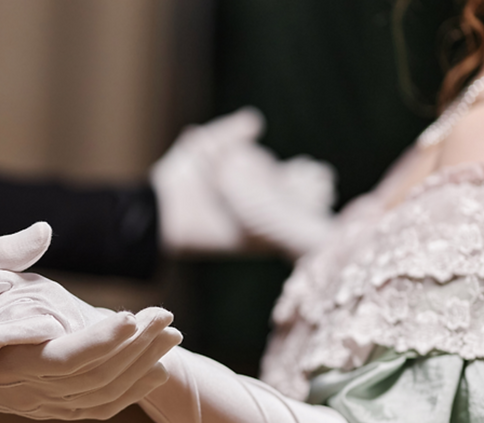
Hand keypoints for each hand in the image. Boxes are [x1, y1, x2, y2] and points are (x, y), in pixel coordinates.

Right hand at [0, 223, 182, 419]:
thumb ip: (1, 254)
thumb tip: (44, 230)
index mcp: (9, 364)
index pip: (65, 360)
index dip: (101, 341)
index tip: (131, 315)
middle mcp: (32, 394)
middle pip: (96, 379)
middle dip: (136, 347)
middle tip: (166, 315)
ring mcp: (46, 407)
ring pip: (104, 394)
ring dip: (142, 366)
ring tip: (171, 335)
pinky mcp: (55, 410)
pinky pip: (100, 408)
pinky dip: (132, 391)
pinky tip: (157, 370)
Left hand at [150, 107, 336, 258]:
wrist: (161, 206)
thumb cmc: (180, 175)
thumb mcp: (207, 144)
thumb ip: (231, 132)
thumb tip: (256, 121)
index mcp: (254, 182)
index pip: (289, 178)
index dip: (304, 175)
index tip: (317, 170)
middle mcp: (258, 205)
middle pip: (295, 198)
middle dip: (311, 192)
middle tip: (323, 183)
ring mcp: (254, 224)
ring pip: (289, 217)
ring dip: (306, 209)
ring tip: (321, 198)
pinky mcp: (247, 241)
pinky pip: (274, 236)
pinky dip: (289, 227)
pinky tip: (303, 219)